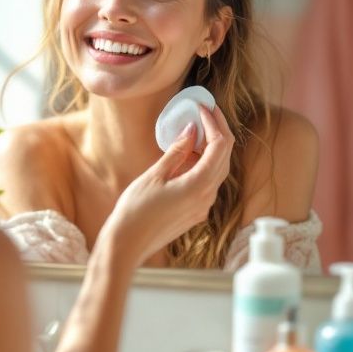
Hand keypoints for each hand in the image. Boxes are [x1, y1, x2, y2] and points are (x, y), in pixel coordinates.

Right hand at [103, 105, 233, 267]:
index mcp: (199, 185)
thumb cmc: (136, 211)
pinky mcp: (196, 211)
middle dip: (217, 130)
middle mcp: (207, 196)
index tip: (203, 107)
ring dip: (210, 147)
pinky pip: (207, 181)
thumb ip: (177, 151)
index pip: (220, 145)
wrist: (127, 244)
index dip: (215, 122)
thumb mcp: (155, 175)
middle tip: (204, 111)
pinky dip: (203, 163)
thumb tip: (192, 130)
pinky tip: (187, 153)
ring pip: (218, 169)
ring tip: (194, 128)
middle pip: (224, 156)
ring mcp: (203, 206)